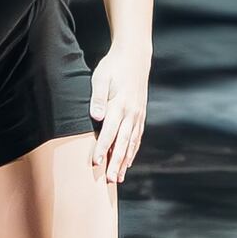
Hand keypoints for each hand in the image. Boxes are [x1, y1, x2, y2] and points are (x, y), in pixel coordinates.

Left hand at [86, 46, 151, 187]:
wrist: (134, 57)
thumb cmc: (112, 67)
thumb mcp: (100, 77)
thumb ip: (98, 98)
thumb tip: (96, 117)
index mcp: (120, 105)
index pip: (109, 132)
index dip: (102, 148)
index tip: (96, 162)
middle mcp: (131, 113)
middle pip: (122, 143)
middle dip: (115, 162)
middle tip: (109, 180)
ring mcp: (138, 115)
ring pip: (132, 143)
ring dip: (125, 161)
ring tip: (118, 178)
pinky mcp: (141, 114)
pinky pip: (137, 137)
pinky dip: (133, 151)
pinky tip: (128, 162)